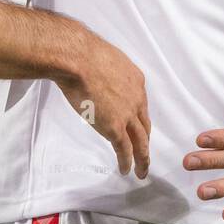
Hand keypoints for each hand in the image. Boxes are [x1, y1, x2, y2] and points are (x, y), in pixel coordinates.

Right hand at [56, 30, 150, 179]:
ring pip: (140, 142)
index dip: (138, 118)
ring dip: (142, 158)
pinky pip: (124, 149)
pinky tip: (127, 170)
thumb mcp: (104, 58)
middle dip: (145, 141)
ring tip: (142, 170)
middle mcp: (136, 98)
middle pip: (144, 125)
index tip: (136, 127)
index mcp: (135, 80)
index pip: (140, 104)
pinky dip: (127, 162)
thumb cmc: (83, 53)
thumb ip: (106, 71)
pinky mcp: (115, 127)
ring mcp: (127, 114)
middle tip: (145, 153)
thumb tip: (96, 76)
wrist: (77, 58)